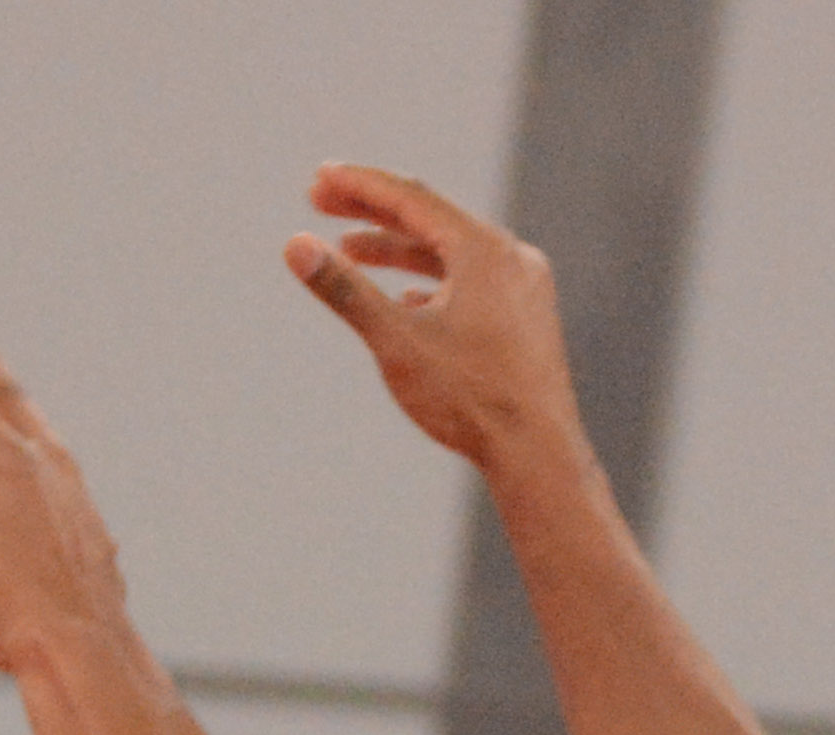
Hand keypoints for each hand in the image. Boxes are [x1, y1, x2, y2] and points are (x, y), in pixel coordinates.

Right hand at [285, 163, 585, 470]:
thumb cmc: (471, 399)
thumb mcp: (396, 341)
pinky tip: (407, 299)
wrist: (539, 455)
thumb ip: (346, 290)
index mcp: (483, 249)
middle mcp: (511, 257)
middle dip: (372, 212)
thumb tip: (295, 245)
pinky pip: (473, 285)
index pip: (411, 197)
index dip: (359, 185)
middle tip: (320, 201)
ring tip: (350, 252)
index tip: (318, 180)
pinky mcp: (528, 320)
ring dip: (399, 251)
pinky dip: (432, 283)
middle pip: (431, 219)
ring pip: (452, 255)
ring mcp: (525, 288)